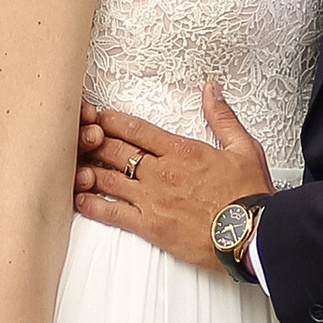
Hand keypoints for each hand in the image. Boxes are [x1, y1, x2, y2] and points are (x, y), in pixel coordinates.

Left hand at [76, 83, 270, 270]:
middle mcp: (161, 172)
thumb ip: (222, 116)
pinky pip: (112, 213)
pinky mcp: (149, 226)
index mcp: (181, 150)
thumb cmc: (249, 195)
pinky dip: (92, 205)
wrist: (251, 234)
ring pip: (107, 178)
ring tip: (71, 165)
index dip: (110, 120)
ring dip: (86, 170)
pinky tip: (79, 199)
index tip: (96, 117)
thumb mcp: (243, 147)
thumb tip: (211, 88)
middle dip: (91, 140)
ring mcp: (152, 199)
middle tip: (75, 136)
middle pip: (114, 150)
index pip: (135, 129)